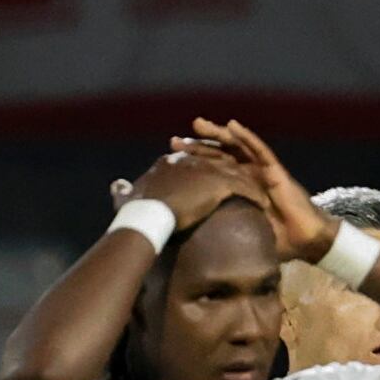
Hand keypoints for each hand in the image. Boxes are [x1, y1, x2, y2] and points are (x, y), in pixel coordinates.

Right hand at [117, 149, 253, 235]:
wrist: (148, 217)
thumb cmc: (136, 212)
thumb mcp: (127, 198)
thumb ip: (124, 191)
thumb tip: (116, 185)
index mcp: (171, 163)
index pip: (192, 164)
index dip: (204, 174)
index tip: (212, 185)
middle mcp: (191, 161)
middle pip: (215, 165)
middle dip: (229, 174)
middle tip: (244, 185)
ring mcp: (207, 170)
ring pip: (232, 173)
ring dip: (246, 184)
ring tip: (258, 194)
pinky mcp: (220, 183)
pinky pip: (243, 187)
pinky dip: (253, 195)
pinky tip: (263, 204)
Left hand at [170, 117, 331, 263]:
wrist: (305, 240)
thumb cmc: (279, 240)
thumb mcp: (242, 231)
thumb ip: (225, 229)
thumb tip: (196, 244)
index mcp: (238, 188)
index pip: (211, 172)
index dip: (191, 166)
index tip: (170, 162)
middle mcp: (247, 174)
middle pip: (218, 155)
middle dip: (196, 147)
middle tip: (174, 141)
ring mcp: (261, 170)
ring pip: (235, 146)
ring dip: (217, 134)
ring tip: (198, 124)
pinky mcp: (275, 169)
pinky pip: (259, 149)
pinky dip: (246, 137)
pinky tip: (233, 126)